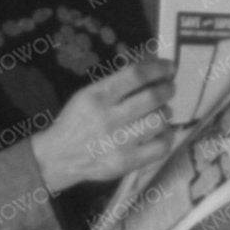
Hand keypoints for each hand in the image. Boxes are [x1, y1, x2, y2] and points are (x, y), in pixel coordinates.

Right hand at [29, 54, 176, 191]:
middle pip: (152, 97)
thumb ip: (117, 83)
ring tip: (162, 111)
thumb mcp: (87, 95)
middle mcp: (108, 118)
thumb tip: (153, 67)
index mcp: (96, 96)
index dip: (158, 68)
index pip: (135, 75)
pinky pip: (161, 146)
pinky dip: (167, 135)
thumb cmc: (77, 122)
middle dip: (167, 89)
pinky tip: (162, 131)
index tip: (169, 67)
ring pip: (159, 120)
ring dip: (166, 112)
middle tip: (169, 88)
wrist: (60, 157)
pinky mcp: (126, 163)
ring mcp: (118, 143)